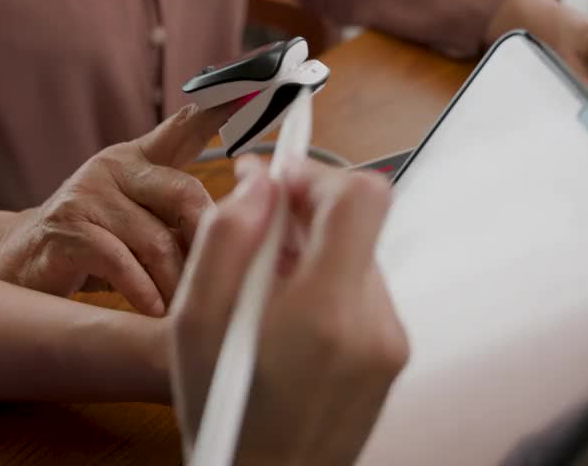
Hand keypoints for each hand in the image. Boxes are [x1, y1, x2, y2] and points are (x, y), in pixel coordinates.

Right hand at [0, 103, 235, 316]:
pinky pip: (119, 260)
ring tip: (187, 315)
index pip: (187, 126)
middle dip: (210, 245)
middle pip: (185, 194)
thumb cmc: (93, 247)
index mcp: (138, 159)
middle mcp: (114, 166)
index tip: (261, 83)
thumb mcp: (139, 221)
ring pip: (155, 240)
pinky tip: (152, 310)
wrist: (16, 264)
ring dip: (177, 285)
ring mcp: (87, 194)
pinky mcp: (66, 228)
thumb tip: (248, 226)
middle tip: (225, 284)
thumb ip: (179, 214)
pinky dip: (141, 291)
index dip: (224, 107)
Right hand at [170, 158, 407, 465]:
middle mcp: (374, 324)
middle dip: (307, 215)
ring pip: (360, 255)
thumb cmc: (224, 412)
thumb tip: (259, 181)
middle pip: (360, 224)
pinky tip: (290, 320)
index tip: (279, 184)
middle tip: (258, 237)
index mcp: (327, 310)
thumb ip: (226, 240)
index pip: (362, 198)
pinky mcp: (393, 357)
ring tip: (267, 291)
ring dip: (315, 253)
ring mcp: (391, 343)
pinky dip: (328, 287)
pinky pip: (363, 292)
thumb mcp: (195, 322)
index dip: (318, 175)